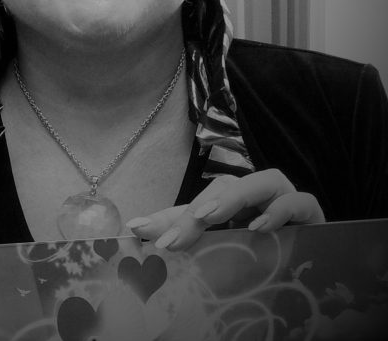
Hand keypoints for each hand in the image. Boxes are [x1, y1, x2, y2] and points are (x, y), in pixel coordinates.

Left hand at [126, 169, 324, 249]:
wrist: (321, 279)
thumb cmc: (270, 264)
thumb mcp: (227, 257)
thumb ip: (193, 245)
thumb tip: (142, 238)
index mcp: (233, 207)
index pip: (197, 205)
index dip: (168, 217)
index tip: (139, 230)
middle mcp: (256, 196)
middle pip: (223, 190)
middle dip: (194, 212)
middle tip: (170, 238)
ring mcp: (284, 199)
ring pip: (259, 182)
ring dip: (231, 198)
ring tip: (206, 217)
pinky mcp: (311, 210)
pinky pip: (298, 200)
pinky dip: (279, 210)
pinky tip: (260, 227)